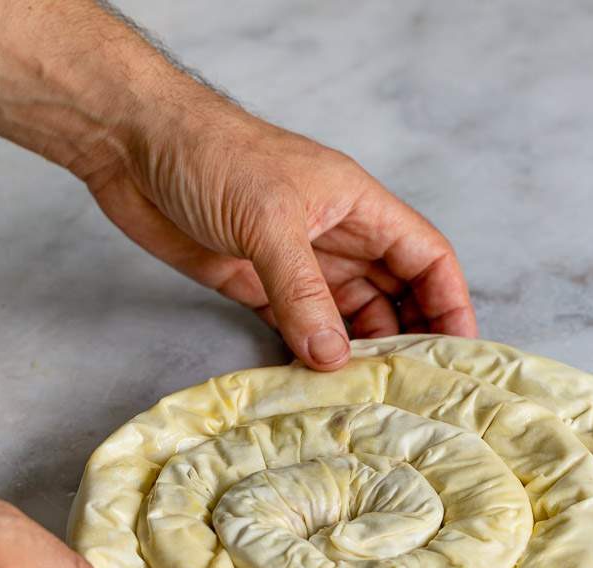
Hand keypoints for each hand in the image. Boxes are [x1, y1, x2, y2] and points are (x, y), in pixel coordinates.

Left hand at [86, 92, 477, 369]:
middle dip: (408, 337)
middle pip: (394, 294)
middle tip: (413, 389)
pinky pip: (300, 327)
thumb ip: (304, 293)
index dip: (450, 301)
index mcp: (359, 207)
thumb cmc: (211, 156)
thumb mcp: (270, 221)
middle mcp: (337, 237)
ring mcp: (298, 263)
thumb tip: (334, 357)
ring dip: (357, 352)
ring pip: (347, 316)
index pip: (427, 256)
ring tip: (367, 395)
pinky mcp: (258, 285)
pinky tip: (319, 382)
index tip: (458, 350)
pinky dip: (311, 354)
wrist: (133, 147)